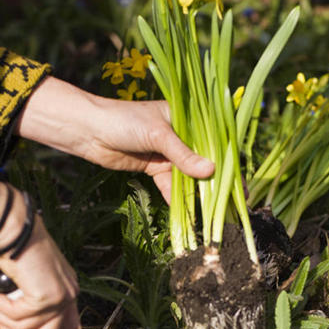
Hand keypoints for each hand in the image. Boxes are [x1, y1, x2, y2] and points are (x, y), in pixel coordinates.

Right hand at [0, 181, 79, 328]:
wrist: (9, 222)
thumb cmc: (10, 241)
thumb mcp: (23, 275)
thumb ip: (27, 298)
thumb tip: (19, 326)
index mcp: (66, 287)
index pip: (71, 326)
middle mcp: (68, 293)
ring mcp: (60, 297)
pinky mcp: (46, 298)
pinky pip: (14, 317)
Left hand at [15, 77, 214, 201]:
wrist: (89, 131)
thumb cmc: (124, 121)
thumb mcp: (158, 135)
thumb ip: (183, 155)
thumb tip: (209, 172)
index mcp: (186, 115)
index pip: (213, 137)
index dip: (227, 158)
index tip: (239, 178)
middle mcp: (180, 133)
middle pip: (203, 159)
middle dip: (214, 181)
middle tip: (230, 201)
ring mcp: (167, 152)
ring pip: (188, 175)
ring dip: (196, 193)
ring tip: (210, 211)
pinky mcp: (154, 167)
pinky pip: (171, 185)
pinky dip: (177, 198)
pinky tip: (186, 213)